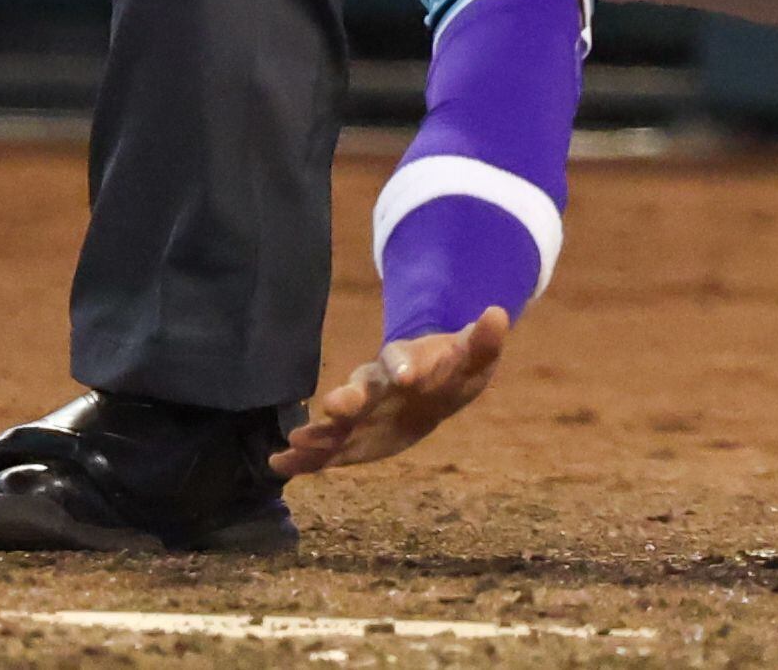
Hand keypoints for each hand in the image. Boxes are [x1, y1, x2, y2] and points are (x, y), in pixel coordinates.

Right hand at [278, 311, 508, 474]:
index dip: (405, 364)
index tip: (410, 375)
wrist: (430, 385)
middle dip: (348, 397)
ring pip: (336, 419)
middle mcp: (374, 384)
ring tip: (295, 440)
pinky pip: (323, 449)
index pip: (402, 358)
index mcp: (405, 361)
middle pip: (359, 387)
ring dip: (318, 430)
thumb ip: (484, 341)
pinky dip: (301, 457)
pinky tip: (277, 465)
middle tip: (333, 405)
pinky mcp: (349, 439)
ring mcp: (358, 411)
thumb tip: (499, 313)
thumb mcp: (473, 358)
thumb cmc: (451, 370)